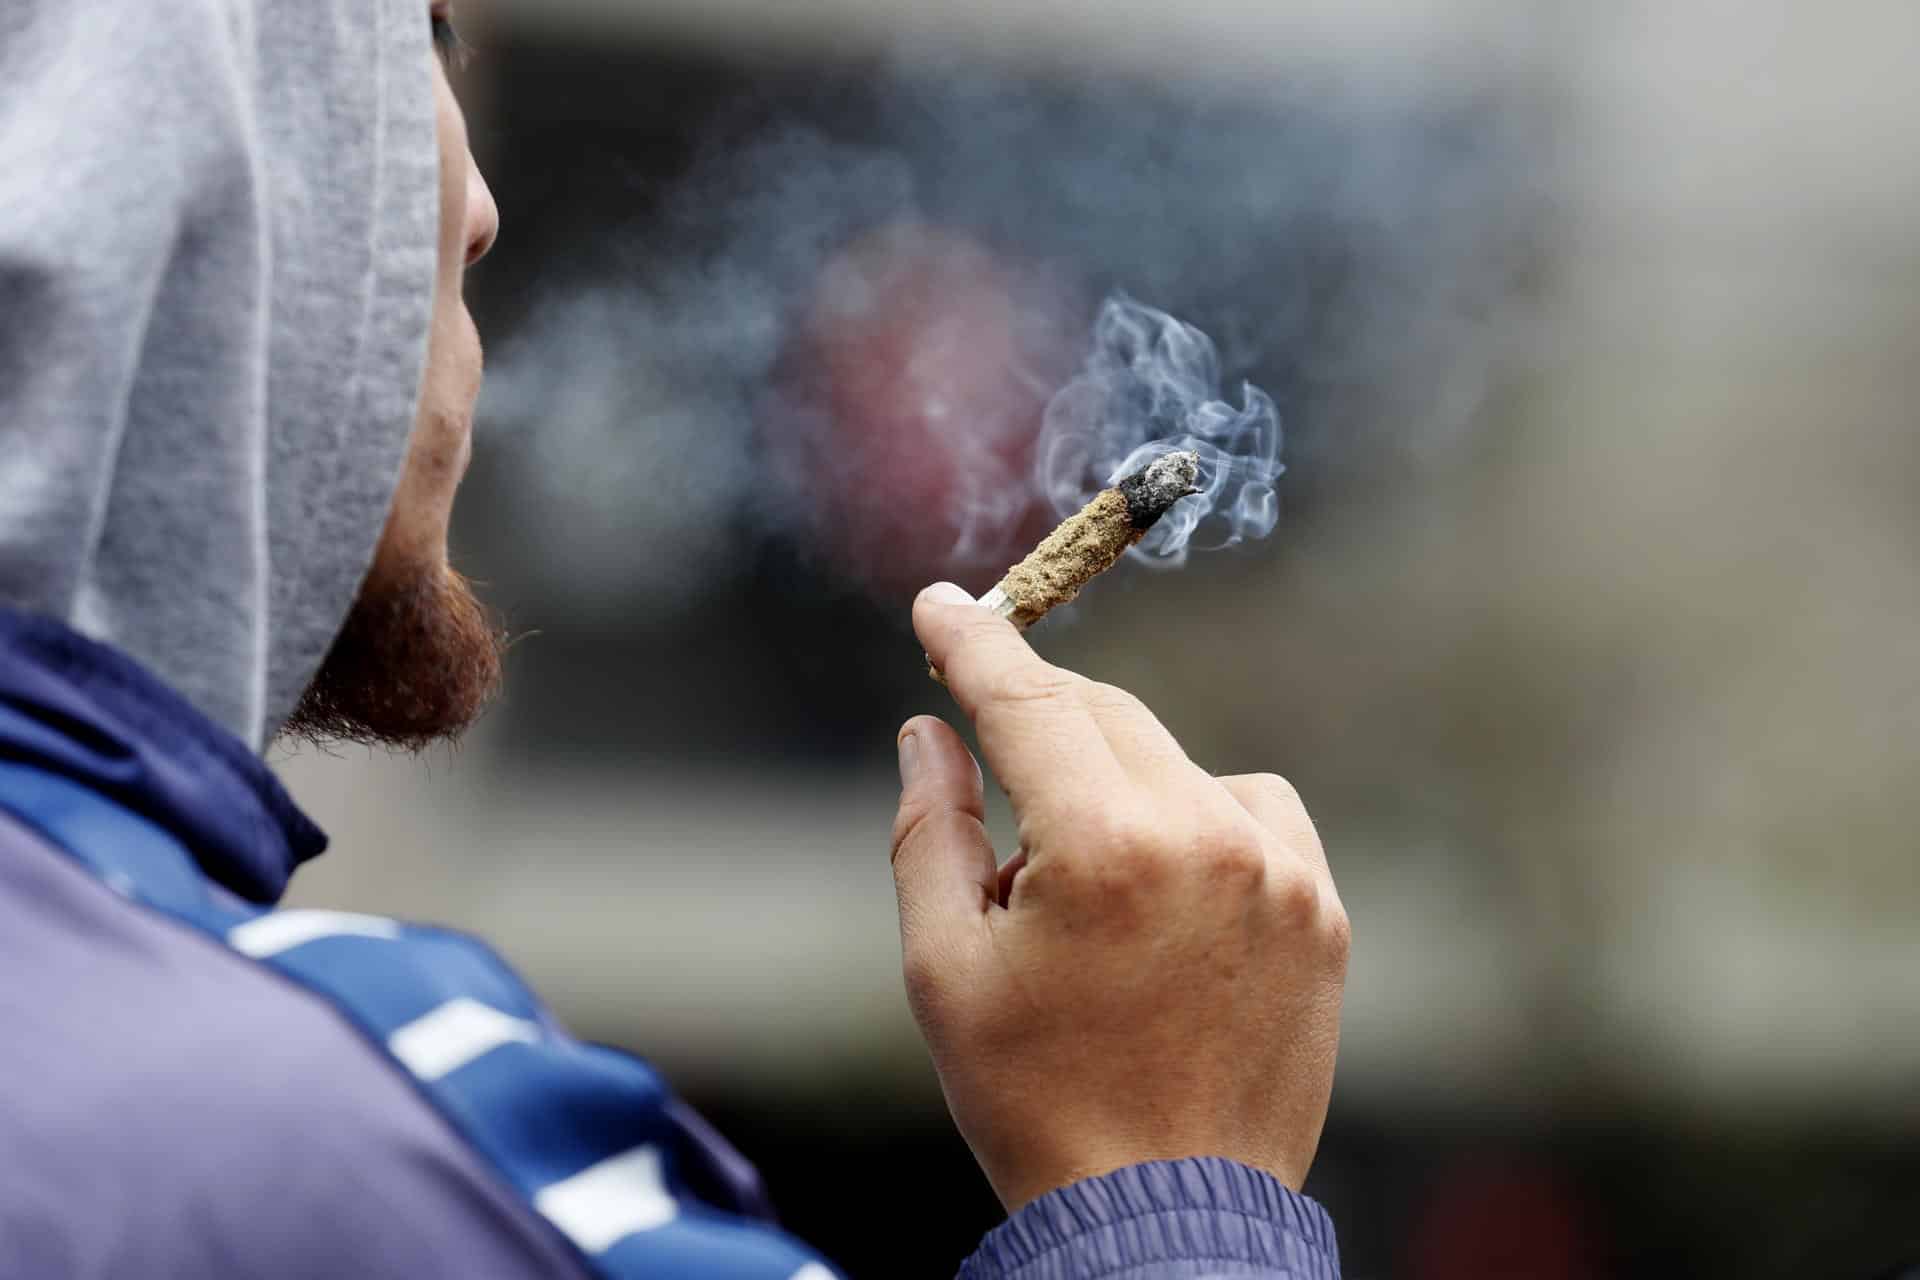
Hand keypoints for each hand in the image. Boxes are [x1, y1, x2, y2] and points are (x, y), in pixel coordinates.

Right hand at [889, 583, 1348, 1211]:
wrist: (1165, 1218)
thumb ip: (930, 829)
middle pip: (1106, 718)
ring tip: (1081, 884)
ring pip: (1177, 763)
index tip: (942, 603)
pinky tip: (1163, 891)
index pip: (1027, 702)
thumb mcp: (944, 969)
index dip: (975, 644)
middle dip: (1039, 720)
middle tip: (986, 746)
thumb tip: (928, 732)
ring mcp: (1282, 872)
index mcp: (1107, 847)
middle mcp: (1210, 836)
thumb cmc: (1037, 1102)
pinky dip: (1200, 822)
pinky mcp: (1324, 910)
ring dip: (1118, 782)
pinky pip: (1252, 812)